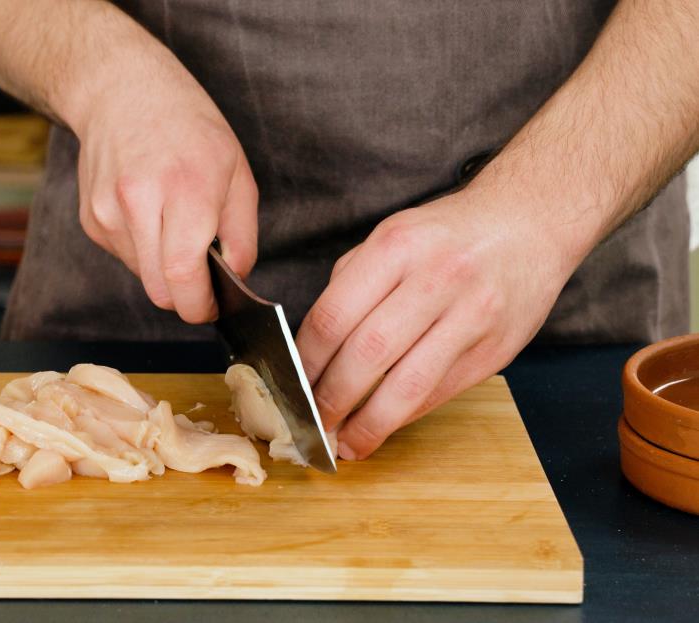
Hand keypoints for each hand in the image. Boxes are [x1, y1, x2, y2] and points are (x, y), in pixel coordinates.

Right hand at [73, 65, 257, 322]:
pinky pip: (125, 257)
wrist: (120, 91)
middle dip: (185, 297)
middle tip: (202, 282)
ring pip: (143, 277)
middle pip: (160, 291)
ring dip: (163, 269)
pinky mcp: (90, 220)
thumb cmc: (188, 127)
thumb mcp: (236, 170)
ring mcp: (108, 213)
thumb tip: (235, 281)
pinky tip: (149, 213)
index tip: (213, 308)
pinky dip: (143, 250)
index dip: (201, 306)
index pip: (185, 276)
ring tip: (173, 227)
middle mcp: (140, 202)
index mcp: (186, 189)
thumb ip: (242, 234)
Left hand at [295, 185, 579, 460]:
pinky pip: (441, 393)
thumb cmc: (447, 236)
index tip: (290, 385)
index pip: (334, 316)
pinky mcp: (496, 350)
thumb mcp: (392, 236)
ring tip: (346, 444)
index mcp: (396, 247)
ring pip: (409, 385)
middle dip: (331, 398)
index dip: (306, 360)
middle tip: (312, 422)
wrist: (530, 225)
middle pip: (367, 354)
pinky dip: (406, 415)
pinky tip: (384, 425)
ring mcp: (472, 316)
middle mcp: (436, 279)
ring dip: (370, 423)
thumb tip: (312, 346)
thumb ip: (351, 284)